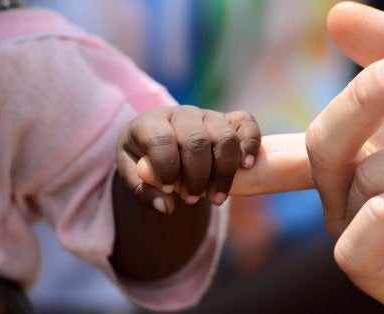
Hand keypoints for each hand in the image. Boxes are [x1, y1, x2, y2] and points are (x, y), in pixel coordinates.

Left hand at [116, 106, 260, 212]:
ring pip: (225, 137)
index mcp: (151, 122)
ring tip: (217, 198)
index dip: (167, 167)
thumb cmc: (147, 162)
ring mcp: (209, 115)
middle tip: (192, 199)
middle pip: (197, 141)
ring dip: (224, 172)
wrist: (163, 145)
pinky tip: (247, 167)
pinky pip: (247, 123)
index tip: (168, 190)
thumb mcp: (133, 177)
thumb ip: (144, 192)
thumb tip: (166, 207)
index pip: (161, 139)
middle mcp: (182, 114)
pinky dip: (250, 144)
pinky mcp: (230, 120)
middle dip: (197, 176)